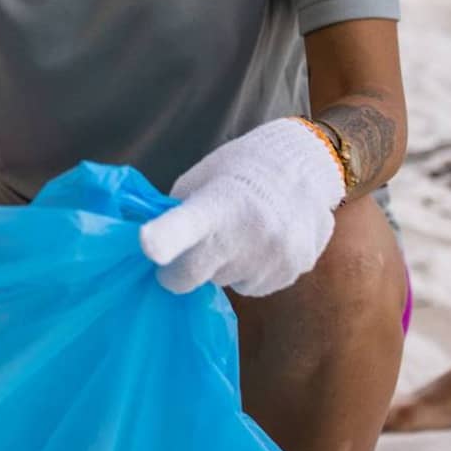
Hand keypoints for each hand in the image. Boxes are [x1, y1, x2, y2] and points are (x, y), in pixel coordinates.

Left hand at [137, 117, 345, 297]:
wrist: (304, 165)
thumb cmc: (239, 169)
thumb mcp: (200, 180)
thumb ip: (178, 215)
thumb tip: (158, 252)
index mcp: (216, 204)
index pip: (185, 225)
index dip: (165, 238)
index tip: (147, 245)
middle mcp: (247, 235)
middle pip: (193, 275)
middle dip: (185, 268)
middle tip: (199, 240)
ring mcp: (273, 257)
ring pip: (227, 282)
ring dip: (227, 265)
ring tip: (245, 230)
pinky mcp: (292, 271)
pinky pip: (255, 284)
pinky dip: (253, 269)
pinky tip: (264, 240)